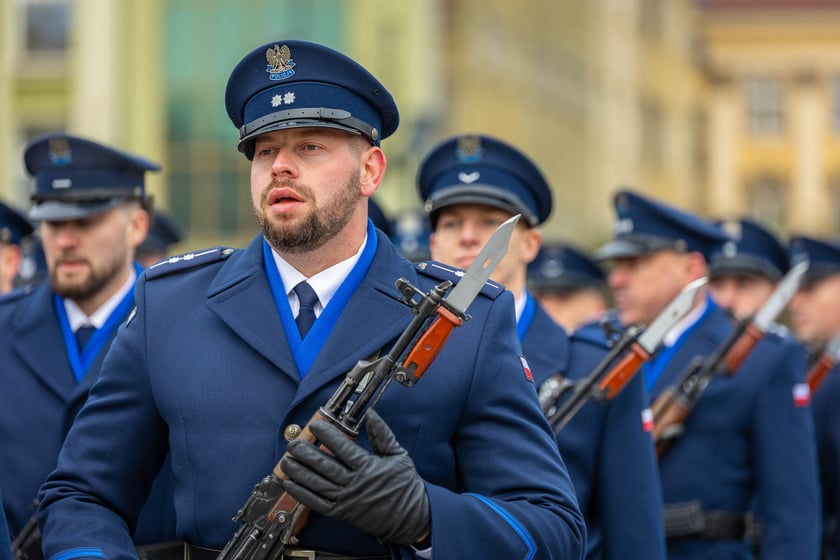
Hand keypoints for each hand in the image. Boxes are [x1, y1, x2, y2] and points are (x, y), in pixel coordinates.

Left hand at [280, 409, 430, 545]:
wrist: (411, 518)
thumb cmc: (405, 486)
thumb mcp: (398, 455)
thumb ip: (383, 434)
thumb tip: (372, 414)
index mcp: (369, 467)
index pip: (343, 448)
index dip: (327, 435)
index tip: (316, 425)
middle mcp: (355, 483)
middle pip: (325, 466)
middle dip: (306, 453)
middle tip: (293, 443)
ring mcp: (347, 500)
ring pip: (317, 484)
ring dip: (299, 472)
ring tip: (286, 460)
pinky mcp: (342, 513)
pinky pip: (317, 504)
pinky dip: (302, 494)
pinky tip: (290, 484)